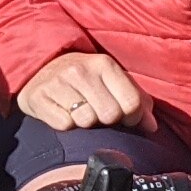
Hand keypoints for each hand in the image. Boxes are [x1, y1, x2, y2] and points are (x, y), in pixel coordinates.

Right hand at [16, 49, 146, 130]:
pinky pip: (63, 125)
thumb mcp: (113, 82)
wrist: (41, 68)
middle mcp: (80, 70)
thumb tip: (151, 127)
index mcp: (104, 64)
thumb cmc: (86, 80)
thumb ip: (138, 101)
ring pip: (86, 121)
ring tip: (80, 112)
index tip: (124, 117)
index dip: (132, 118)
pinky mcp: (38, 97)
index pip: (131, 103)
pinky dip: (65, 124)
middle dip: (107, 121)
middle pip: (109, 115)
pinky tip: (63, 113)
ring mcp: (58, 83)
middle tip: (99, 115)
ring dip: (85, 124)